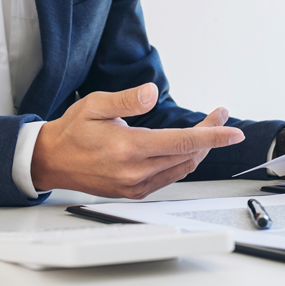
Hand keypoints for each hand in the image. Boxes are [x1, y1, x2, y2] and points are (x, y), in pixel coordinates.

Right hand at [30, 83, 244, 198]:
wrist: (50, 161)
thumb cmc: (72, 131)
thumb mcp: (94, 104)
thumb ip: (126, 99)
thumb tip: (152, 93)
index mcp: (128, 148)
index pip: (182, 142)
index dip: (213, 136)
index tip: (233, 132)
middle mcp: (135, 171)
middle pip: (188, 154)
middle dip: (210, 135)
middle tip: (220, 117)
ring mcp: (136, 185)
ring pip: (182, 168)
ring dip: (200, 149)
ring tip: (209, 129)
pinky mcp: (135, 192)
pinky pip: (170, 177)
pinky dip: (184, 162)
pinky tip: (188, 148)